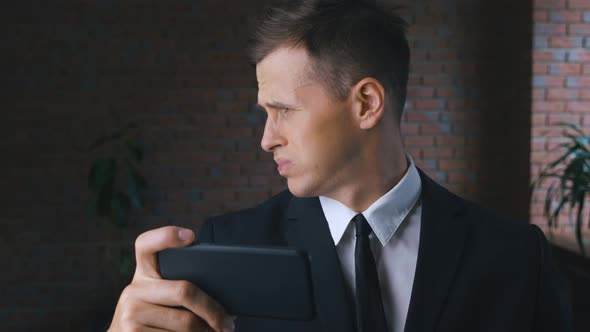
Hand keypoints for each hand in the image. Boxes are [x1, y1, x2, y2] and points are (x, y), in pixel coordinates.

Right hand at [108, 226, 235, 331]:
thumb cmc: (153, 319)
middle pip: (184, 290)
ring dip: (206, 331)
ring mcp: (130, 312)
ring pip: (184, 322)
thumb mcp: (158, 298)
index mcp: (143, 273)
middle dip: (212, 310)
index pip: (146, 244)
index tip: (190, 236)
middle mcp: (133, 290)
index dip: (166, 236)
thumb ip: (179, 288)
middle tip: (227, 323)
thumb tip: (224, 297)